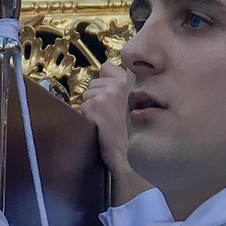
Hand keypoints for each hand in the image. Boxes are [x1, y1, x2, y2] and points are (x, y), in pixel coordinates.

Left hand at [82, 62, 151, 203]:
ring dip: (91, 107)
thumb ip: (129, 92)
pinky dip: (87, 117)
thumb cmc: (138, 136)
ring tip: (104, 122)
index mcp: (133, 81)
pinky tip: (99, 128)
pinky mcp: (96, 106)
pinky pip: (83, 107)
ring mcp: (107, 94)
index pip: (107, 68)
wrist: (133, 157)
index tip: (109, 96)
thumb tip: (111, 86)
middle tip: (108, 114)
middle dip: (97, 96)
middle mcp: (120, 83)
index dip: (105, 82)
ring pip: (87, 95)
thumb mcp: (141, 107)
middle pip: (94, 82)